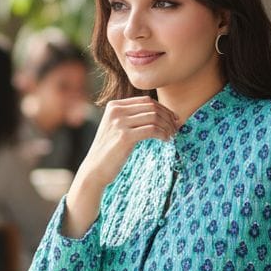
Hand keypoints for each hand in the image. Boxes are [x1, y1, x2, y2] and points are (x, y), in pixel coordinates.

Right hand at [62, 97, 176, 236]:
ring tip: (171, 135)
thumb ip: (131, 117)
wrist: (95, 169)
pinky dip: (163, 134)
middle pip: (151, 107)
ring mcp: (119, 123)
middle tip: (176, 128)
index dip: (163, 108)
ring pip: (154, 117)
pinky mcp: (125, 136)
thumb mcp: (117, 128)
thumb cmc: (109, 151)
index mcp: (114, 106)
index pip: (145, 101)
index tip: (173, 119)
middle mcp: (116, 111)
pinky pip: (152, 130)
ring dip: (167, 126)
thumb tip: (159, 113)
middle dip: (168, 116)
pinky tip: (166, 140)